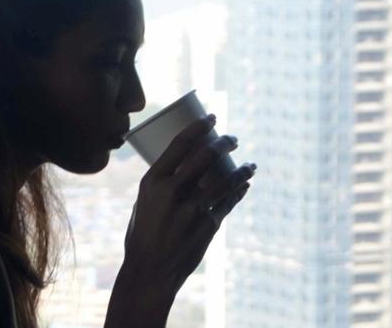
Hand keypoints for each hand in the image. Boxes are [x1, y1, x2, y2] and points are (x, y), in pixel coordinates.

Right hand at [122, 114, 255, 293]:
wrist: (150, 273)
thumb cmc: (141, 237)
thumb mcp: (143, 204)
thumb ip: (161, 186)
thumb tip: (180, 168)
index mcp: (153, 182)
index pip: (181, 144)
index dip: (199, 127)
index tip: (211, 118)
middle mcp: (174, 192)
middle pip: (207, 156)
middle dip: (224, 142)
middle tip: (232, 138)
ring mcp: (193, 208)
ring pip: (225, 178)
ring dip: (241, 168)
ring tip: (249, 164)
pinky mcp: (209, 224)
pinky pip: (229, 200)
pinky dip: (239, 190)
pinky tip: (245, 184)